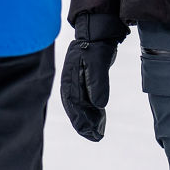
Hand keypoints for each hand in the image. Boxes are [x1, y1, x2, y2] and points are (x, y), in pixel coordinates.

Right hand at [60, 12, 126, 141]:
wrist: (97, 32)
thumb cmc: (96, 45)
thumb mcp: (98, 62)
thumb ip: (98, 82)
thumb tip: (100, 104)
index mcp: (70, 77)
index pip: (72, 102)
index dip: (80, 118)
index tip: (88, 131)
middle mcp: (70, 81)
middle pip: (75, 106)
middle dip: (83, 122)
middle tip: (94, 137)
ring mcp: (76, 81)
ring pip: (81, 105)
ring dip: (88, 119)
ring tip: (98, 133)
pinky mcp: (84, 81)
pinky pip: (86, 99)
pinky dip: (93, 110)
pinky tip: (99, 119)